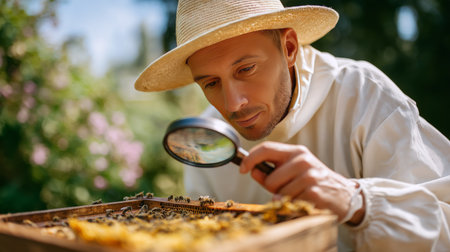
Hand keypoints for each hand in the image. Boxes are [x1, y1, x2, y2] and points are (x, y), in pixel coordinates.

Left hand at [240, 141, 364, 223]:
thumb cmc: (313, 182)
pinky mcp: (314, 192)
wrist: (344, 195)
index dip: (250, 159)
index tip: (242, 169)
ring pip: (278, 193)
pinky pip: (290, 202)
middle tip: (288, 189)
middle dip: (273, 189)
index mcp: (296, 151)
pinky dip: (293, 205)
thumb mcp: (293, 171)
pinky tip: (305, 200)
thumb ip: (271, 171)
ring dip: (284, 198)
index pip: (266, 148)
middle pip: (270, 178)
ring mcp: (310, 175)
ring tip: (299, 194)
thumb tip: (252, 171)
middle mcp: (303, 160)